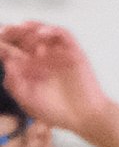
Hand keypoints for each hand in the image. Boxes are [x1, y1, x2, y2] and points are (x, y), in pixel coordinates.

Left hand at [0, 22, 110, 143]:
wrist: (83, 118)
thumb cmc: (57, 111)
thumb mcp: (26, 99)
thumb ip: (14, 82)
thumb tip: (7, 60)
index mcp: (30, 67)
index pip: (15, 49)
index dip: (4, 42)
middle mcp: (43, 58)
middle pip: (27, 36)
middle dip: (14, 32)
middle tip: (4, 32)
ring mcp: (59, 53)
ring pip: (43, 31)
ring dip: (30, 29)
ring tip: (20, 30)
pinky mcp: (74, 51)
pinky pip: (63, 35)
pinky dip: (51, 30)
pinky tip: (40, 34)